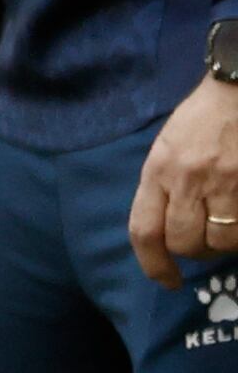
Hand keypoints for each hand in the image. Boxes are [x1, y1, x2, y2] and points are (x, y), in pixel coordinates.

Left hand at [136, 75, 237, 284]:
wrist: (236, 92)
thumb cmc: (200, 119)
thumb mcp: (167, 148)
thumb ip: (163, 187)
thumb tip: (166, 233)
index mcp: (158, 170)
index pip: (144, 230)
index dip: (153, 264)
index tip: (166, 280)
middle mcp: (187, 180)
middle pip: (184, 243)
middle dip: (193, 252)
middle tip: (202, 240)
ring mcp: (224, 185)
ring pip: (220, 242)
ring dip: (223, 244)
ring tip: (224, 226)